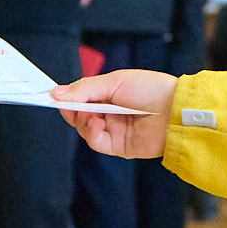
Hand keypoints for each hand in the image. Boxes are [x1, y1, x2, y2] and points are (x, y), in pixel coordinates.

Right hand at [53, 69, 178, 157]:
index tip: (51, 96)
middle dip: (71, 110)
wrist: (175, 111)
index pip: (81, 97)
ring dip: (83, 122)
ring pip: (84, 129)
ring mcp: (114, 129)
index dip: (66, 97)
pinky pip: (96, 142)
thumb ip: (85, 88)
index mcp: (110, 94)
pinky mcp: (118, 146)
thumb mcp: (115, 81)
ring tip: (92, 115)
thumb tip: (57, 93)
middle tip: (67, 105)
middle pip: (79, 114)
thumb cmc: (152, 89)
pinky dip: (92, 134)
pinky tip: (98, 124)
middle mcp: (111, 112)